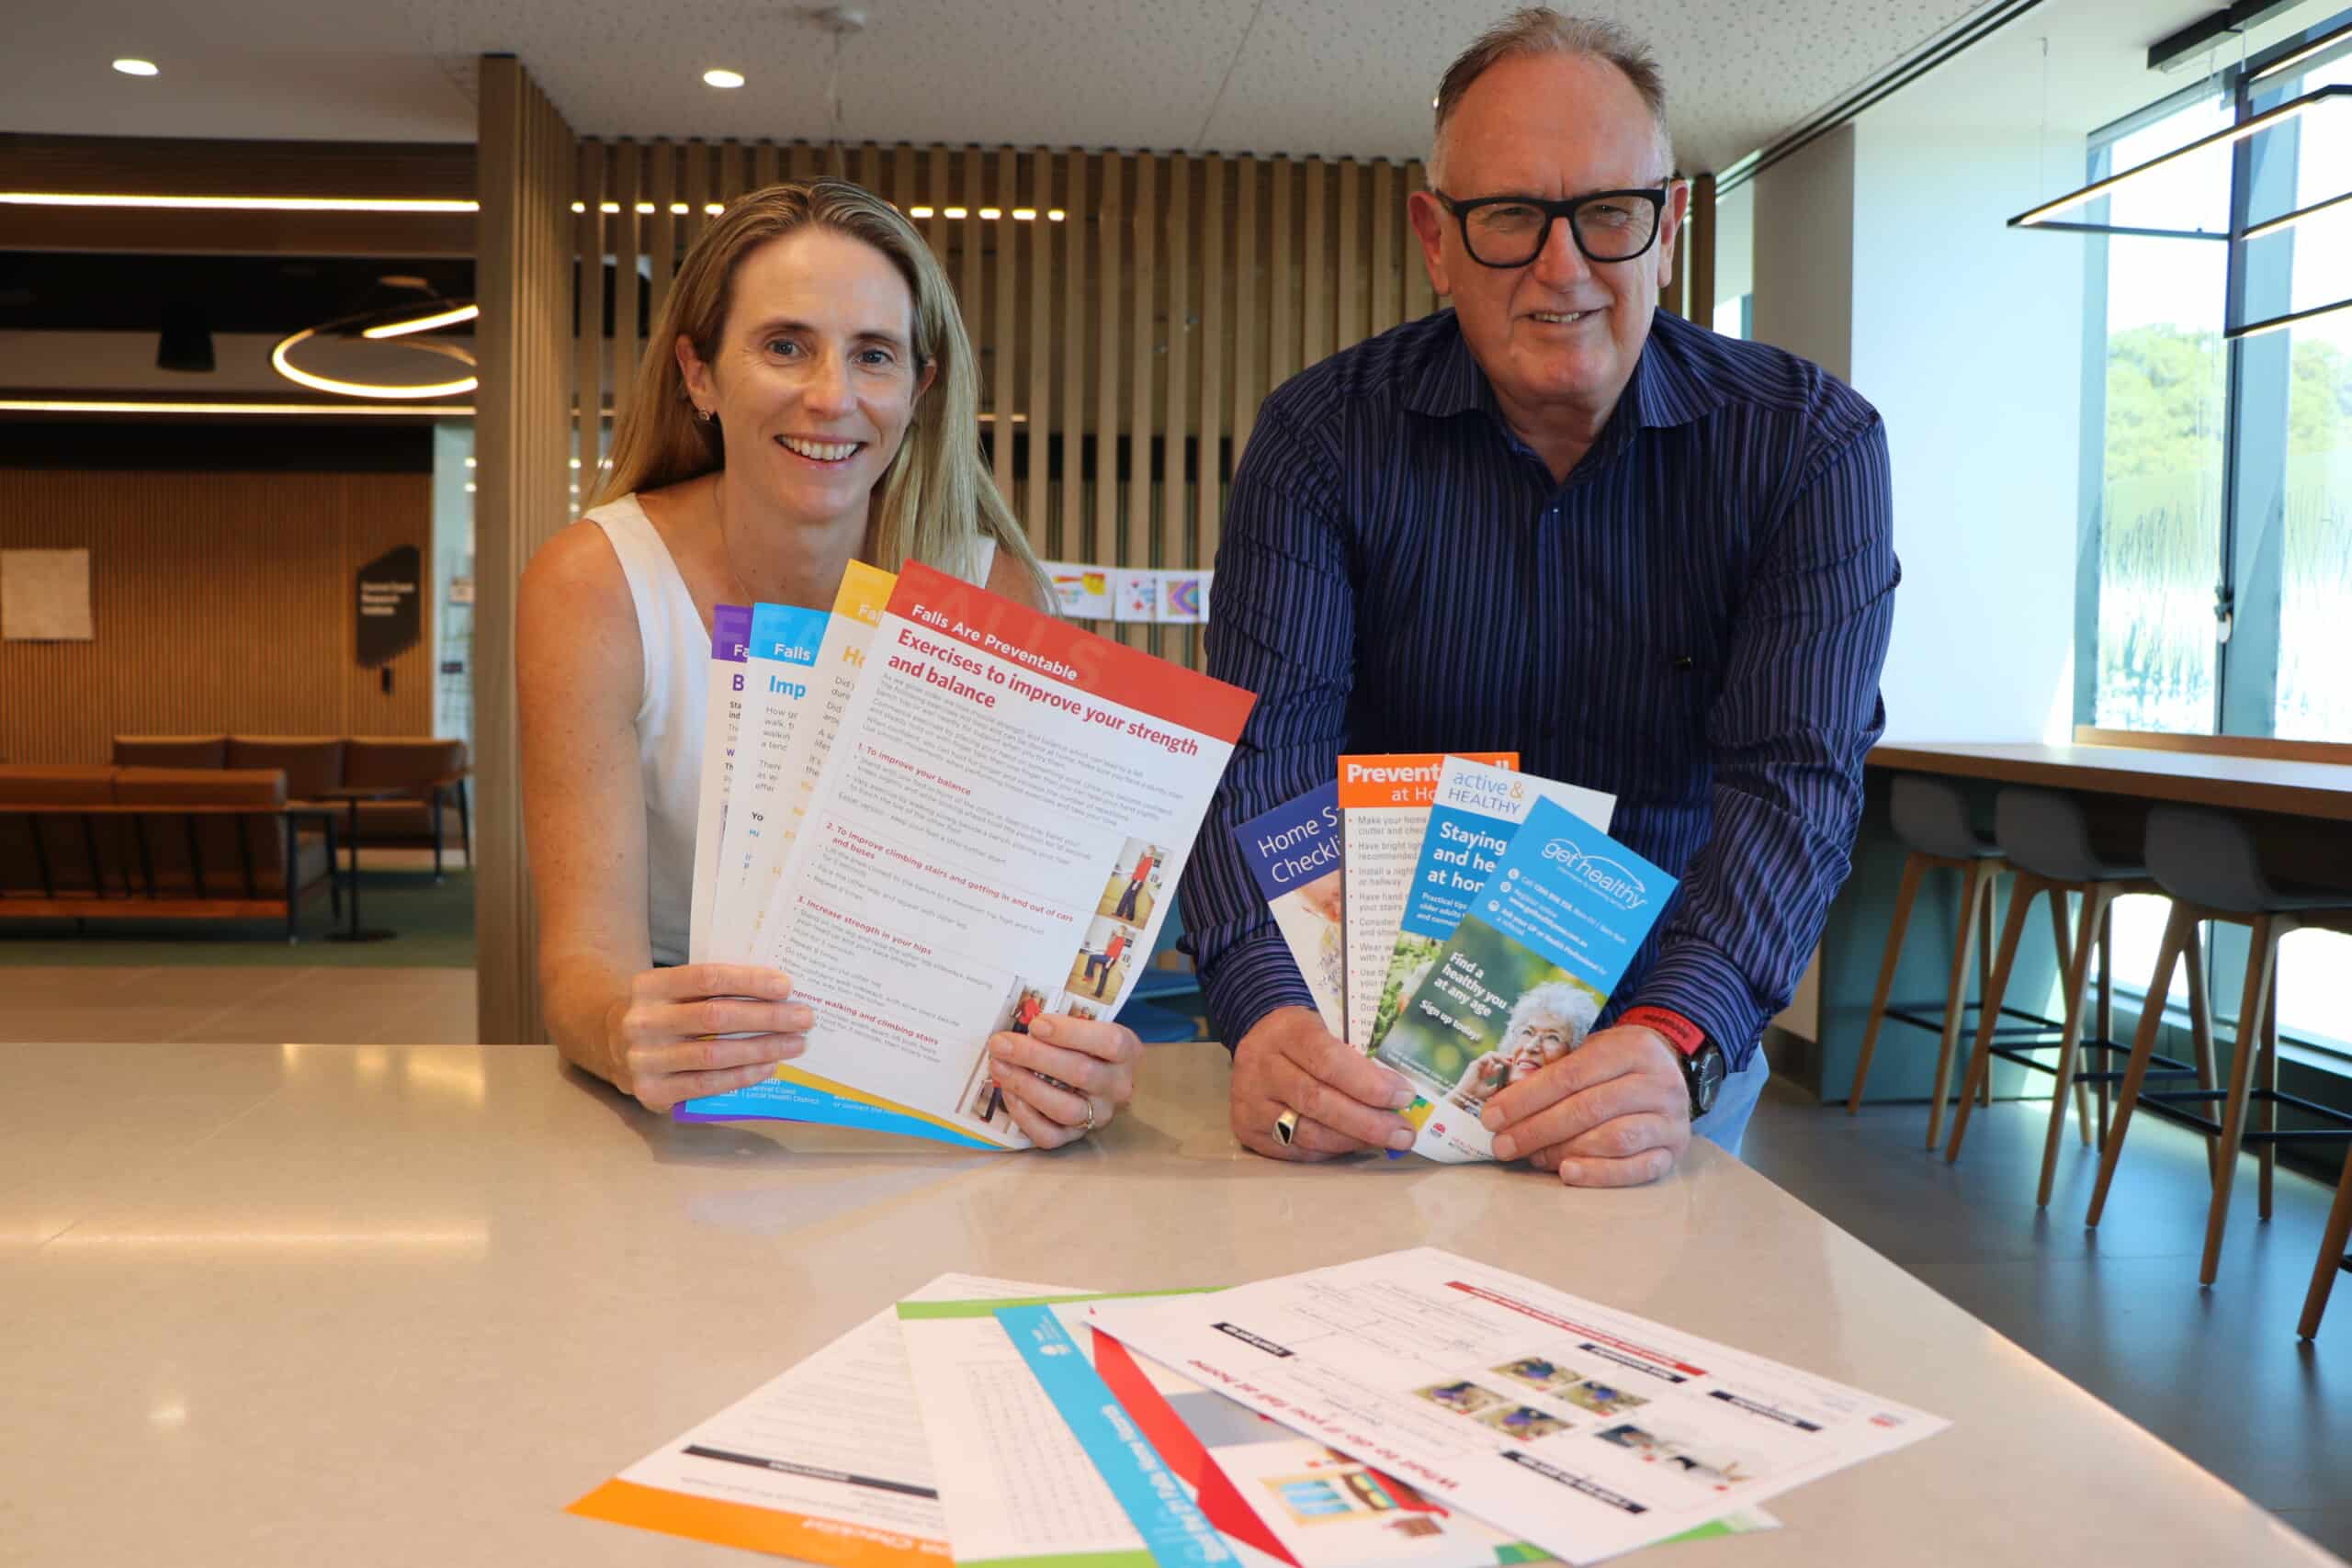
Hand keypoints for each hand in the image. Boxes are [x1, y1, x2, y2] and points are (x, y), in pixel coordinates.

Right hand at [607, 964, 812, 1113]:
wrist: (612, 1046)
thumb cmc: (664, 1012)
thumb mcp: (674, 991)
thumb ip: (713, 988)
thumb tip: (777, 991)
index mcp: (649, 986)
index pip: (707, 979)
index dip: (749, 982)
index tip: (786, 986)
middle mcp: (642, 1021)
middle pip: (715, 1017)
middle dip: (767, 1017)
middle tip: (803, 1017)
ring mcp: (644, 1059)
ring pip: (714, 1054)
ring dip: (762, 1049)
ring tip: (796, 1043)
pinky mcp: (652, 1091)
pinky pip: (707, 1084)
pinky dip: (743, 1076)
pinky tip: (769, 1066)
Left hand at [986, 1013, 1142, 1148]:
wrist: (1100, 1080)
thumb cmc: (1087, 1047)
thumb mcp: (1088, 1027)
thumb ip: (1064, 1022)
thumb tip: (1021, 1017)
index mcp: (1128, 1052)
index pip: (1109, 1042)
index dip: (1071, 1033)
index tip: (1036, 1024)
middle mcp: (1117, 1087)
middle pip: (1081, 1073)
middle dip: (1034, 1056)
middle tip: (1001, 1043)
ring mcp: (1098, 1116)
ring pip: (1065, 1108)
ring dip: (1026, 1085)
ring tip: (999, 1066)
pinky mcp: (1076, 1137)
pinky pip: (1050, 1135)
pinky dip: (1025, 1115)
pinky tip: (1008, 1093)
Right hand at [1230, 1005, 1418, 1160]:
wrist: (1258, 1037)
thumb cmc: (1305, 1034)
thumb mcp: (1328, 1025)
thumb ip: (1357, 1055)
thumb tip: (1399, 1093)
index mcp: (1286, 1032)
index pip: (1328, 1061)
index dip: (1368, 1084)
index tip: (1403, 1097)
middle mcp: (1261, 1066)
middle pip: (1317, 1101)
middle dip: (1367, 1122)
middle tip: (1403, 1133)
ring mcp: (1249, 1100)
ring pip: (1307, 1132)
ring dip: (1352, 1141)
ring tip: (1384, 1141)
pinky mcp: (1246, 1128)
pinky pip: (1294, 1150)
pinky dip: (1329, 1151)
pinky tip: (1352, 1144)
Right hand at [1449, 1051, 1508, 1103]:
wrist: (1465, 1097)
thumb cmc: (1476, 1096)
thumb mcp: (1491, 1091)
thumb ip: (1498, 1086)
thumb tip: (1508, 1082)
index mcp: (1484, 1074)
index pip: (1496, 1065)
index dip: (1505, 1064)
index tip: (1512, 1065)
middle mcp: (1481, 1067)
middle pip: (1494, 1058)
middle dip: (1504, 1057)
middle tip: (1512, 1059)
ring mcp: (1477, 1065)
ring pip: (1490, 1054)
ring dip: (1500, 1057)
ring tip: (1507, 1062)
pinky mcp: (1475, 1064)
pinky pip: (1486, 1057)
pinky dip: (1493, 1061)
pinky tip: (1497, 1067)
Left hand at [1478, 1025, 1689, 1185]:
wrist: (1672, 1069)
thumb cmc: (1618, 1064)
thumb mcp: (1592, 1052)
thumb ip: (1556, 1073)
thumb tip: (1504, 1106)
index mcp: (1631, 1048)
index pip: (1570, 1076)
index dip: (1526, 1099)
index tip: (1492, 1118)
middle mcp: (1658, 1083)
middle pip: (1588, 1109)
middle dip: (1537, 1130)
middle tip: (1502, 1146)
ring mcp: (1671, 1119)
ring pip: (1613, 1139)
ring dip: (1564, 1151)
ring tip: (1532, 1157)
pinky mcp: (1675, 1150)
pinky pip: (1637, 1169)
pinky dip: (1600, 1174)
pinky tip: (1567, 1173)